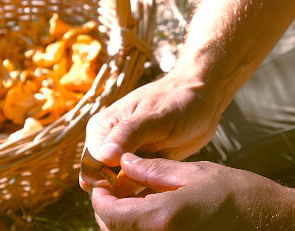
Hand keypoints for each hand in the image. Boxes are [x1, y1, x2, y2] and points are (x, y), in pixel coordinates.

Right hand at [80, 71, 223, 187]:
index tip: (130, 186)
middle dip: (120, 192)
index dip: (105, 182)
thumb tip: (104, 155)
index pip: (91, 166)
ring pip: (119, 188)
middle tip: (149, 189)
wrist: (203, 100)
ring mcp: (126, 157)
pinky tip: (163, 190)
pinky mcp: (143, 166)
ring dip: (133, 195)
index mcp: (103, 129)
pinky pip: (137, 188)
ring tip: (158, 188)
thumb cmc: (178, 101)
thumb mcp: (155, 116)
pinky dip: (146, 192)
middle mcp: (109, 144)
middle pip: (103, 181)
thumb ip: (129, 133)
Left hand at [92, 153, 294, 230]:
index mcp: (162, 218)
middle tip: (115, 188)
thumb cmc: (238, 193)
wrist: (270, 220)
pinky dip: (144, 227)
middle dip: (110, 210)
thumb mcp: (193, 173)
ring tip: (135, 197)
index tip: (100, 184)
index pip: (110, 214)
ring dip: (126, 220)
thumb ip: (153, 170)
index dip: (99, 198)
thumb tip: (125, 162)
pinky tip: (154, 210)